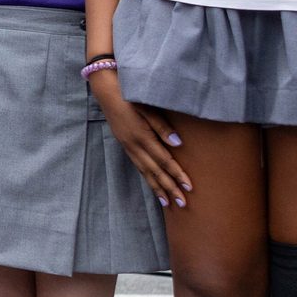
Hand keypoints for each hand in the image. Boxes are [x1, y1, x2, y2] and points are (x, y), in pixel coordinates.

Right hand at [89, 68, 191, 208]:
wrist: (106, 93)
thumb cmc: (130, 97)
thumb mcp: (148, 108)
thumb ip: (162, 127)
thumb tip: (178, 143)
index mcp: (142, 136)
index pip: (164, 160)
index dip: (177, 174)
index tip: (189, 187)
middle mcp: (134, 146)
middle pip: (155, 171)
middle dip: (169, 188)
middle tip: (183, 203)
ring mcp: (128, 147)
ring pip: (146, 172)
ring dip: (158, 188)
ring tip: (168, 202)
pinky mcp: (125, 146)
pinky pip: (139, 167)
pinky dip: (147, 179)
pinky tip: (153, 186)